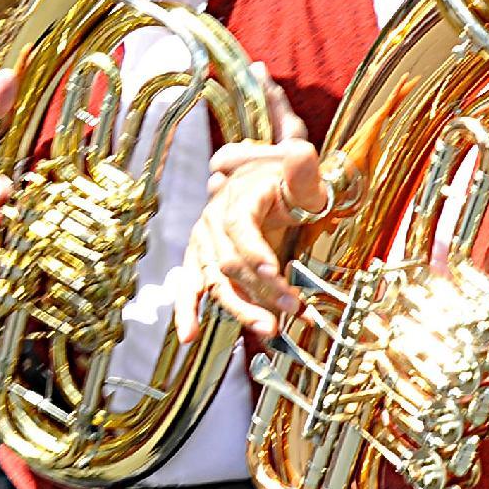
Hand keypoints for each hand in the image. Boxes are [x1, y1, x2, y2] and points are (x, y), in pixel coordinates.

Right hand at [183, 68, 325, 340]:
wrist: (268, 188)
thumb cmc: (291, 188)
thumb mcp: (303, 179)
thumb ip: (302, 170)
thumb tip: (300, 152)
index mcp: (236, 198)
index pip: (239, 228)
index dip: (255, 254)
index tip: (277, 276)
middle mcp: (212, 221)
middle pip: (229, 262)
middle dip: (261, 290)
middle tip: (293, 310)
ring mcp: (204, 244)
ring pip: (215, 281)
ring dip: (239, 308)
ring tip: (268, 330)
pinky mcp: (201, 263)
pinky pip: (190, 288)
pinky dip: (186, 311)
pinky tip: (187, 336)